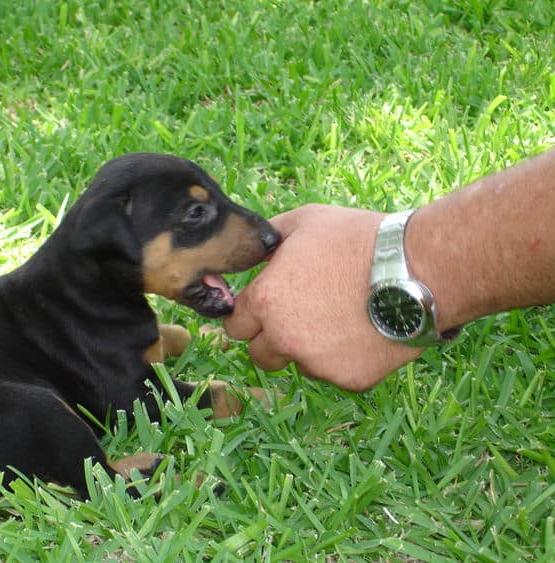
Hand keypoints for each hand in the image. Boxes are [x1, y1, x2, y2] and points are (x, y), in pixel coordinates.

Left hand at [224, 204, 422, 391]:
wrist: (418, 269)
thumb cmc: (359, 239)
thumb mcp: (305, 221)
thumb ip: (269, 240)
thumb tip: (255, 251)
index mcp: (266, 301)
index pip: (235, 324)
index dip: (249, 315)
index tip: (263, 308)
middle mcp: (284, 338)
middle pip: (260, 353)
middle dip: (272, 339)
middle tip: (299, 317)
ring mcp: (317, 363)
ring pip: (299, 365)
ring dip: (309, 350)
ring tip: (341, 318)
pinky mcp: (349, 380)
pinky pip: (336, 374)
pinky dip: (345, 359)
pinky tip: (364, 330)